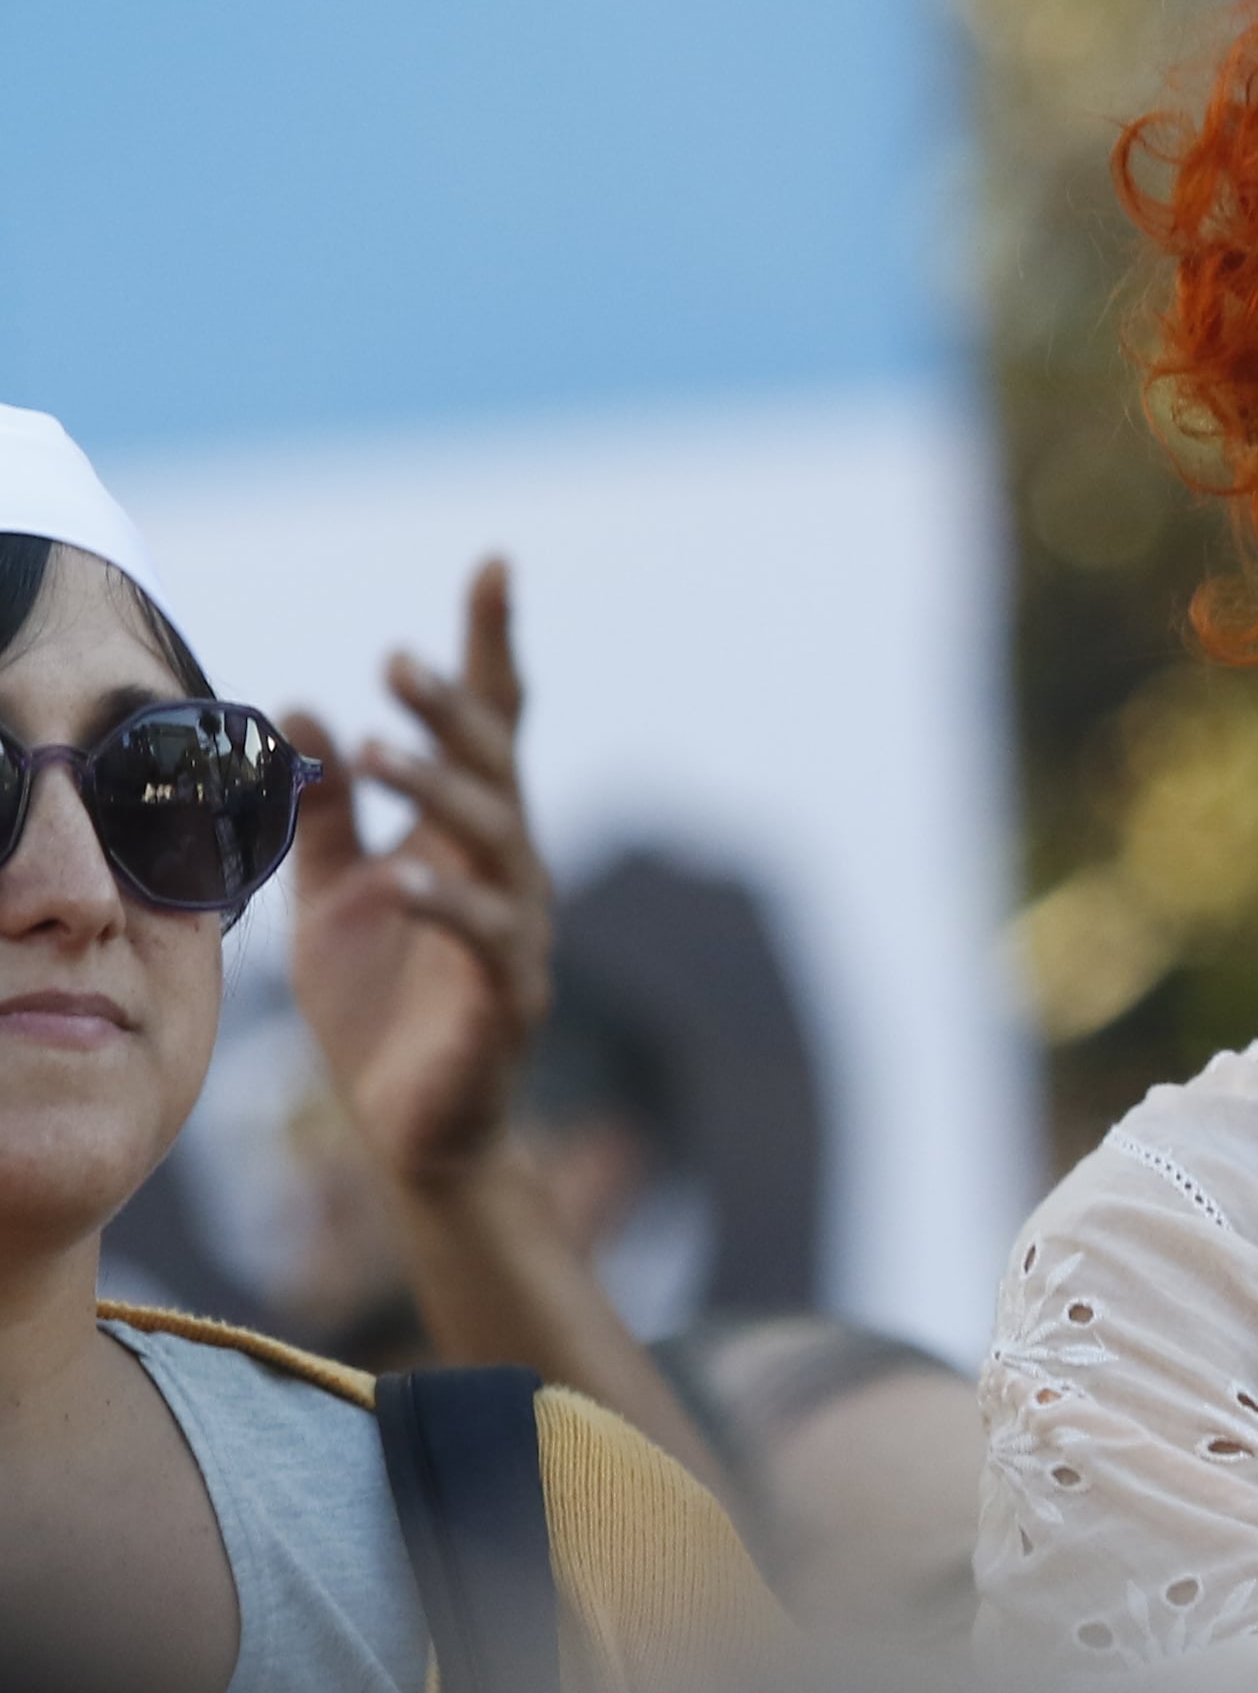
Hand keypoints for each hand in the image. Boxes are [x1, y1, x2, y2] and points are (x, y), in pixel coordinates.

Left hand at [286, 559, 545, 1192]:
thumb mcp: (332, 890)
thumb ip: (323, 809)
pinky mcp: (509, 996)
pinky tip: (403, 881)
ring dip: (442, 792)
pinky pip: (487, 938)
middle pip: (495, 768)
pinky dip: (448, 904)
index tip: (493, 568)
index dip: (492, 648)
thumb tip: (305, 709)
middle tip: (399, 663)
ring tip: (383, 752)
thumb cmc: (381, 1005)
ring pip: (497, 840)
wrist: (414, 1124)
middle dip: (453, 711)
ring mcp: (517, 930)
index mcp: (467, 835)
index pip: (493, 725)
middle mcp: (507, 870)